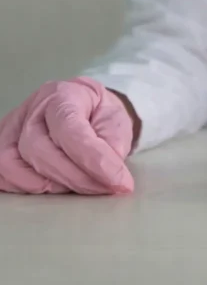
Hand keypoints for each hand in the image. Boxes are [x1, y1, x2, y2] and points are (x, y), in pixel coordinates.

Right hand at [0, 77, 134, 194]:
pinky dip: (23, 187)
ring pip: (12, 164)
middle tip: (104, 189)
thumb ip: (114, 145)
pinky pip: (1, 173)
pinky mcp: (3, 145)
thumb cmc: (100, 115)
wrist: (86, 108)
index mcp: (63, 95)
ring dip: (48, 185)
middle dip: (75, 178)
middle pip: (38, 149)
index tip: (118, 181)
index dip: (93, 160)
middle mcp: (32, 109)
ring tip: (78, 187)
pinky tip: (52, 187)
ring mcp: (12, 127)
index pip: (70, 130)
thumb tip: (109, 173)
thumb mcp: (117, 122)